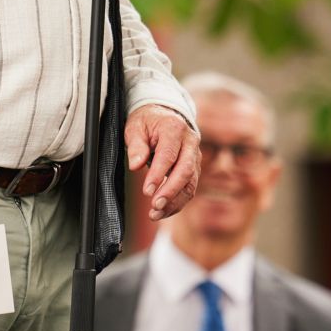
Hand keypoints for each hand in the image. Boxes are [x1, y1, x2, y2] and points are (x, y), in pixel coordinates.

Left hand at [125, 106, 200, 221]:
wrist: (165, 116)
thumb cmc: (148, 122)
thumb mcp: (135, 127)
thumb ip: (136, 145)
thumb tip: (135, 165)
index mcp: (174, 128)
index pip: (168, 155)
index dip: (158, 175)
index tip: (146, 191)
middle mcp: (190, 142)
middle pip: (185, 171)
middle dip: (170, 191)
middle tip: (154, 206)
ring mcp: (195, 156)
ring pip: (190, 184)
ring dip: (174, 202)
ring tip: (155, 214)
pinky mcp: (194, 168)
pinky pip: (189, 189)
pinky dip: (177, 202)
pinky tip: (163, 212)